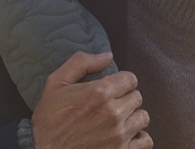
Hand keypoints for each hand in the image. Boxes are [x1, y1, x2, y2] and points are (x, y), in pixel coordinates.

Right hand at [32, 52, 151, 148]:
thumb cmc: (49, 120)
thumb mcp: (56, 83)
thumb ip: (82, 63)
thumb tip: (108, 55)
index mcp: (99, 92)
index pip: (130, 79)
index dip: (121, 82)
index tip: (112, 89)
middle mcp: (113, 112)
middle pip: (137, 97)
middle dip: (126, 98)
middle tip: (111, 105)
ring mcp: (119, 135)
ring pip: (143, 117)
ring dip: (132, 117)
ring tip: (118, 120)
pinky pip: (145, 141)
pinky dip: (139, 138)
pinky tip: (126, 136)